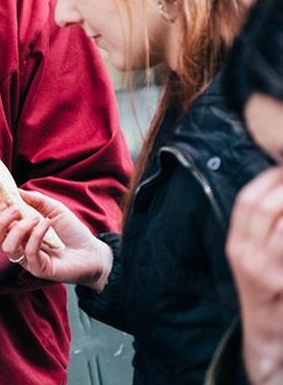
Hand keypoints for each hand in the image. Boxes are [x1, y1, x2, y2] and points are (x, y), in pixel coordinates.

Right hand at [0, 190, 111, 291]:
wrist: (92, 252)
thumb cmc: (73, 231)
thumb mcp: (53, 208)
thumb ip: (34, 199)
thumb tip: (14, 190)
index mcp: (18, 233)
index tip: (7, 200)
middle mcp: (18, 246)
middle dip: (0, 220)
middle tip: (16, 209)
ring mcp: (26, 259)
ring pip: (6, 246)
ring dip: (19, 228)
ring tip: (36, 218)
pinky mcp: (37, 268)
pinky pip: (28, 251)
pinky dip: (36, 234)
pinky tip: (47, 225)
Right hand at [226, 166, 282, 384]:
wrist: (270, 336)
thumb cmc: (268, 293)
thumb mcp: (254, 259)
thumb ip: (262, 229)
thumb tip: (276, 194)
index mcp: (237, 245)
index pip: (246, 201)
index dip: (269, 179)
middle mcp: (247, 256)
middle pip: (263, 207)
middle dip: (282, 186)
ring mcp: (267, 271)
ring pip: (281, 225)